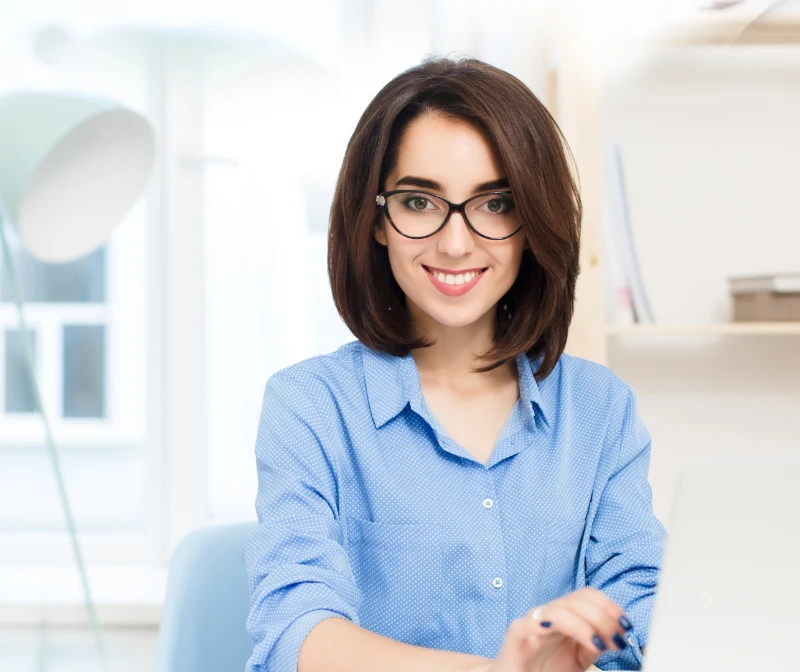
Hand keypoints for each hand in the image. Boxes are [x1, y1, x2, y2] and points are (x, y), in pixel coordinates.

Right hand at [475, 587, 633, 671]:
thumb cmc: (541, 669)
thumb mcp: (578, 659)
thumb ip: (594, 645)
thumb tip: (617, 635)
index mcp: (563, 615)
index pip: (587, 595)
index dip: (609, 605)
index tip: (625, 624)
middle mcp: (548, 614)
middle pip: (578, 600)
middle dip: (603, 617)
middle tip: (616, 638)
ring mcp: (532, 622)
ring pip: (560, 609)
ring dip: (586, 625)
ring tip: (599, 645)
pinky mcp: (517, 634)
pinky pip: (531, 623)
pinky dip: (550, 625)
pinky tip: (569, 638)